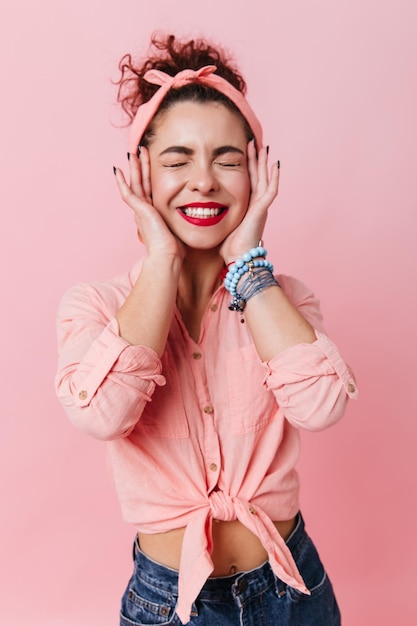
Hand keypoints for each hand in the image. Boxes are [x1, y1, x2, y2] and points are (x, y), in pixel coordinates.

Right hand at [113, 148, 184, 259]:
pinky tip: (117, 171)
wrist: (167, 255)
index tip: (150, 164)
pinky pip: (127, 193)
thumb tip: (197, 220)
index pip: (150, 190)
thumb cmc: (175, 248)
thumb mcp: (180, 229)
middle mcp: (145, 210)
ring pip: (135, 183)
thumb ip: (182, 222)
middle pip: (141, 182)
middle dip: (141, 166)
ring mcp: (140, 210)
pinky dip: (121, 182)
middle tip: (140, 150)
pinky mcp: (139, 210)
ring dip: (134, 167)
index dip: (149, 176)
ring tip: (133, 152)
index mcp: (153, 213)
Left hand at [220, 141, 278, 262]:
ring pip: (265, 179)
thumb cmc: (229, 247)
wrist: (238, 259)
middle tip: (253, 142)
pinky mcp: (261, 211)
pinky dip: (274, 177)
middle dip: (255, 160)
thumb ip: (216, 215)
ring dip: (263, 163)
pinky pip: (271, 190)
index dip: (246, 167)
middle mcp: (255, 205)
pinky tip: (275, 165)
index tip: (242, 152)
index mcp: (247, 207)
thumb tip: (200, 211)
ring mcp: (260, 207)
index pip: (248, 182)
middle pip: (257, 176)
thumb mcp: (221, 225)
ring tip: (262, 147)